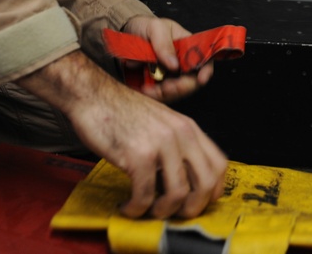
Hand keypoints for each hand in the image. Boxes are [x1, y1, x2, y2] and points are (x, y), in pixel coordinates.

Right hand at [17, 51, 226, 218]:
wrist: (93, 96)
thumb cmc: (121, 112)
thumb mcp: (160, 123)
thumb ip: (176, 147)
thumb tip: (183, 183)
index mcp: (188, 127)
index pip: (219, 164)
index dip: (213, 190)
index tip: (198, 202)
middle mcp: (180, 134)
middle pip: (205, 183)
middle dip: (192, 207)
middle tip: (175, 215)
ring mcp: (161, 143)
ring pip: (177, 193)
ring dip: (163, 211)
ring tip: (148, 210)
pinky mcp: (138, 155)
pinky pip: (145, 195)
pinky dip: (137, 208)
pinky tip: (128, 206)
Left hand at [122, 15, 214, 101]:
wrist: (128, 33)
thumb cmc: (147, 27)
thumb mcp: (155, 28)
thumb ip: (164, 44)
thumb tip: (174, 66)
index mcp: (189, 47)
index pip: (205, 60)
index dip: (206, 71)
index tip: (200, 79)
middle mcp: (184, 64)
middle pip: (192, 82)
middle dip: (180, 88)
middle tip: (164, 87)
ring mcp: (172, 76)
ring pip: (176, 93)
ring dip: (164, 94)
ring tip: (147, 88)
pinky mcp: (159, 85)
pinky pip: (161, 96)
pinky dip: (153, 96)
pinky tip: (143, 89)